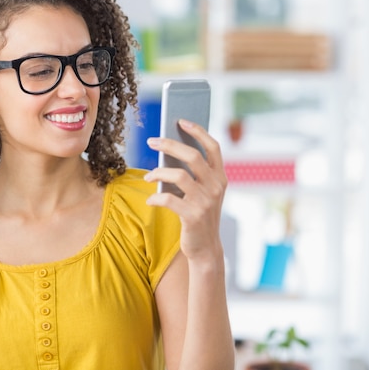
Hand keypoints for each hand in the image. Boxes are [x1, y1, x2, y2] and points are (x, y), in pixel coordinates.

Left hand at [144, 119, 226, 259]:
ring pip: (178, 175)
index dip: (198, 131)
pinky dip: (155, 198)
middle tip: (151, 141)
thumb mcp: (203, 193)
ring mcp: (205, 201)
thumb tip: (168, 151)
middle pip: (192, 156)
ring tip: (148, 176)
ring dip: (158, 173)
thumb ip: (194, 175)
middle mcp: (216, 186)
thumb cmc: (198, 215)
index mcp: (220, 177)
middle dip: (169, 145)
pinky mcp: (193, 216)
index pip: (213, 147)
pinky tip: (150, 200)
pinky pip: (168, 199)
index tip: (181, 121)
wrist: (205, 248)